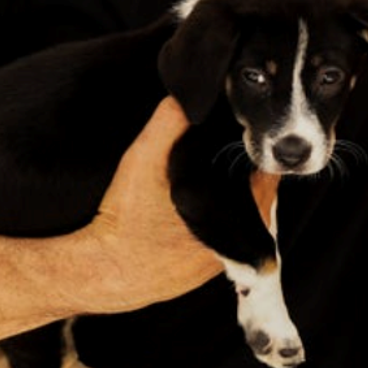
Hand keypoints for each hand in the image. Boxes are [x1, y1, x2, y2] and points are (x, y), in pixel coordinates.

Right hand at [76, 98, 265, 312]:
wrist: (104, 270)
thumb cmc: (125, 219)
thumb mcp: (143, 159)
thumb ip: (168, 123)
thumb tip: (185, 97)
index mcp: (233, 212)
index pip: (264, 171)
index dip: (252, 148)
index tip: (238, 133)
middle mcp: (236, 240)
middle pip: (257, 193)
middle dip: (242, 170)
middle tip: (222, 149)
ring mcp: (222, 258)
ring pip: (242, 215)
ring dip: (231, 195)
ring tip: (209, 174)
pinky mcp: (205, 269)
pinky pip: (224, 235)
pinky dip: (216, 218)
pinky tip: (196, 205)